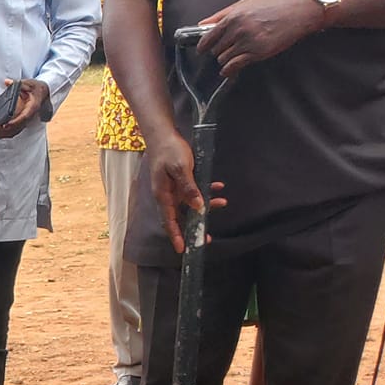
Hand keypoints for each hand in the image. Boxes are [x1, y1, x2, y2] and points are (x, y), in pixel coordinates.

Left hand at [0, 78, 49, 140]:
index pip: (24, 117)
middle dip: (2, 131)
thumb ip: (18, 84)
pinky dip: (1, 135)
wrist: (42, 94)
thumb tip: (7, 82)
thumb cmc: (35, 88)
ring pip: (12, 132)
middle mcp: (28, 117)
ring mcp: (24, 122)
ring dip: (0, 135)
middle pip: (16, 128)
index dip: (15, 122)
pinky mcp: (19, 124)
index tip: (5, 125)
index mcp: (32, 107)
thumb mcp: (29, 83)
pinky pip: (11, 132)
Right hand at [144, 127, 227, 254]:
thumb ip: (189, 188)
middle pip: (180, 216)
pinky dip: (206, 190)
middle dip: (194, 226)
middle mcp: (167, 195)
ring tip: (222, 203)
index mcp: (163, 195)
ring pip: (190, 203)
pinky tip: (218, 186)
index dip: (176, 235)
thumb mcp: (181, 169)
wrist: (162, 135)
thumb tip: (198, 207)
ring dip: (206, 205)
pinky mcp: (179, 180)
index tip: (182, 249)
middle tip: (205, 237)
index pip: (170, 220)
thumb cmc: (169, 151)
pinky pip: (193, 190)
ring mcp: (173, 188)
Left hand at [198, 0, 322, 76]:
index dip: (203, 45)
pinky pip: (234, 66)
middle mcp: (238, 29)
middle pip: (215, 49)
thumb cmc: (275, 5)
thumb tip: (202, 24)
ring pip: (223, 59)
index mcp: (233, 16)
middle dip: (219, 50)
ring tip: (235, 54)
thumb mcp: (246, 3)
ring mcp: (248, 42)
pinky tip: (229, 70)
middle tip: (227, 48)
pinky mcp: (257, 53)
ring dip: (226, 59)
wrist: (300, 10)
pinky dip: (229, 70)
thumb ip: (222, 14)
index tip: (202, 50)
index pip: (208, 37)